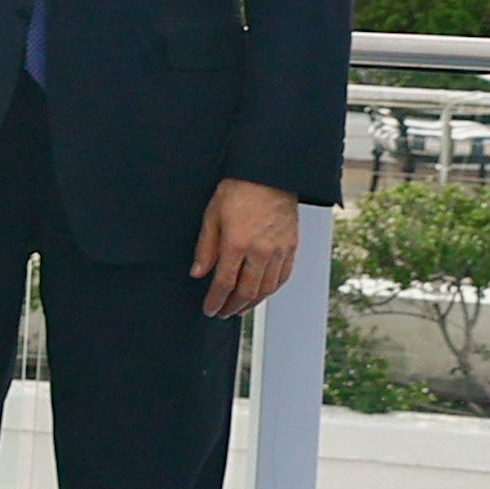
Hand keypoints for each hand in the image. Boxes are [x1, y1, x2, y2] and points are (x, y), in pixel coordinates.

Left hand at [193, 177, 302, 318]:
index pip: (224, 283)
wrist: (270, 176)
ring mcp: (279, 250)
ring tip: (240, 308)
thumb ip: (205, 248)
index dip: (215, 301)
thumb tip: (198, 273)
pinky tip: (262, 293)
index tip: (210, 309)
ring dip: (252, 302)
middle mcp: (261, 251)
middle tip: (223, 312)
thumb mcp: (211, 216)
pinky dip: (271, 289)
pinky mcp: (291, 247)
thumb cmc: (238, 191)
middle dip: (232, 306)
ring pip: (267, 288)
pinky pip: (283, 276)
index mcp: (237, 244)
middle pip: (247, 291)